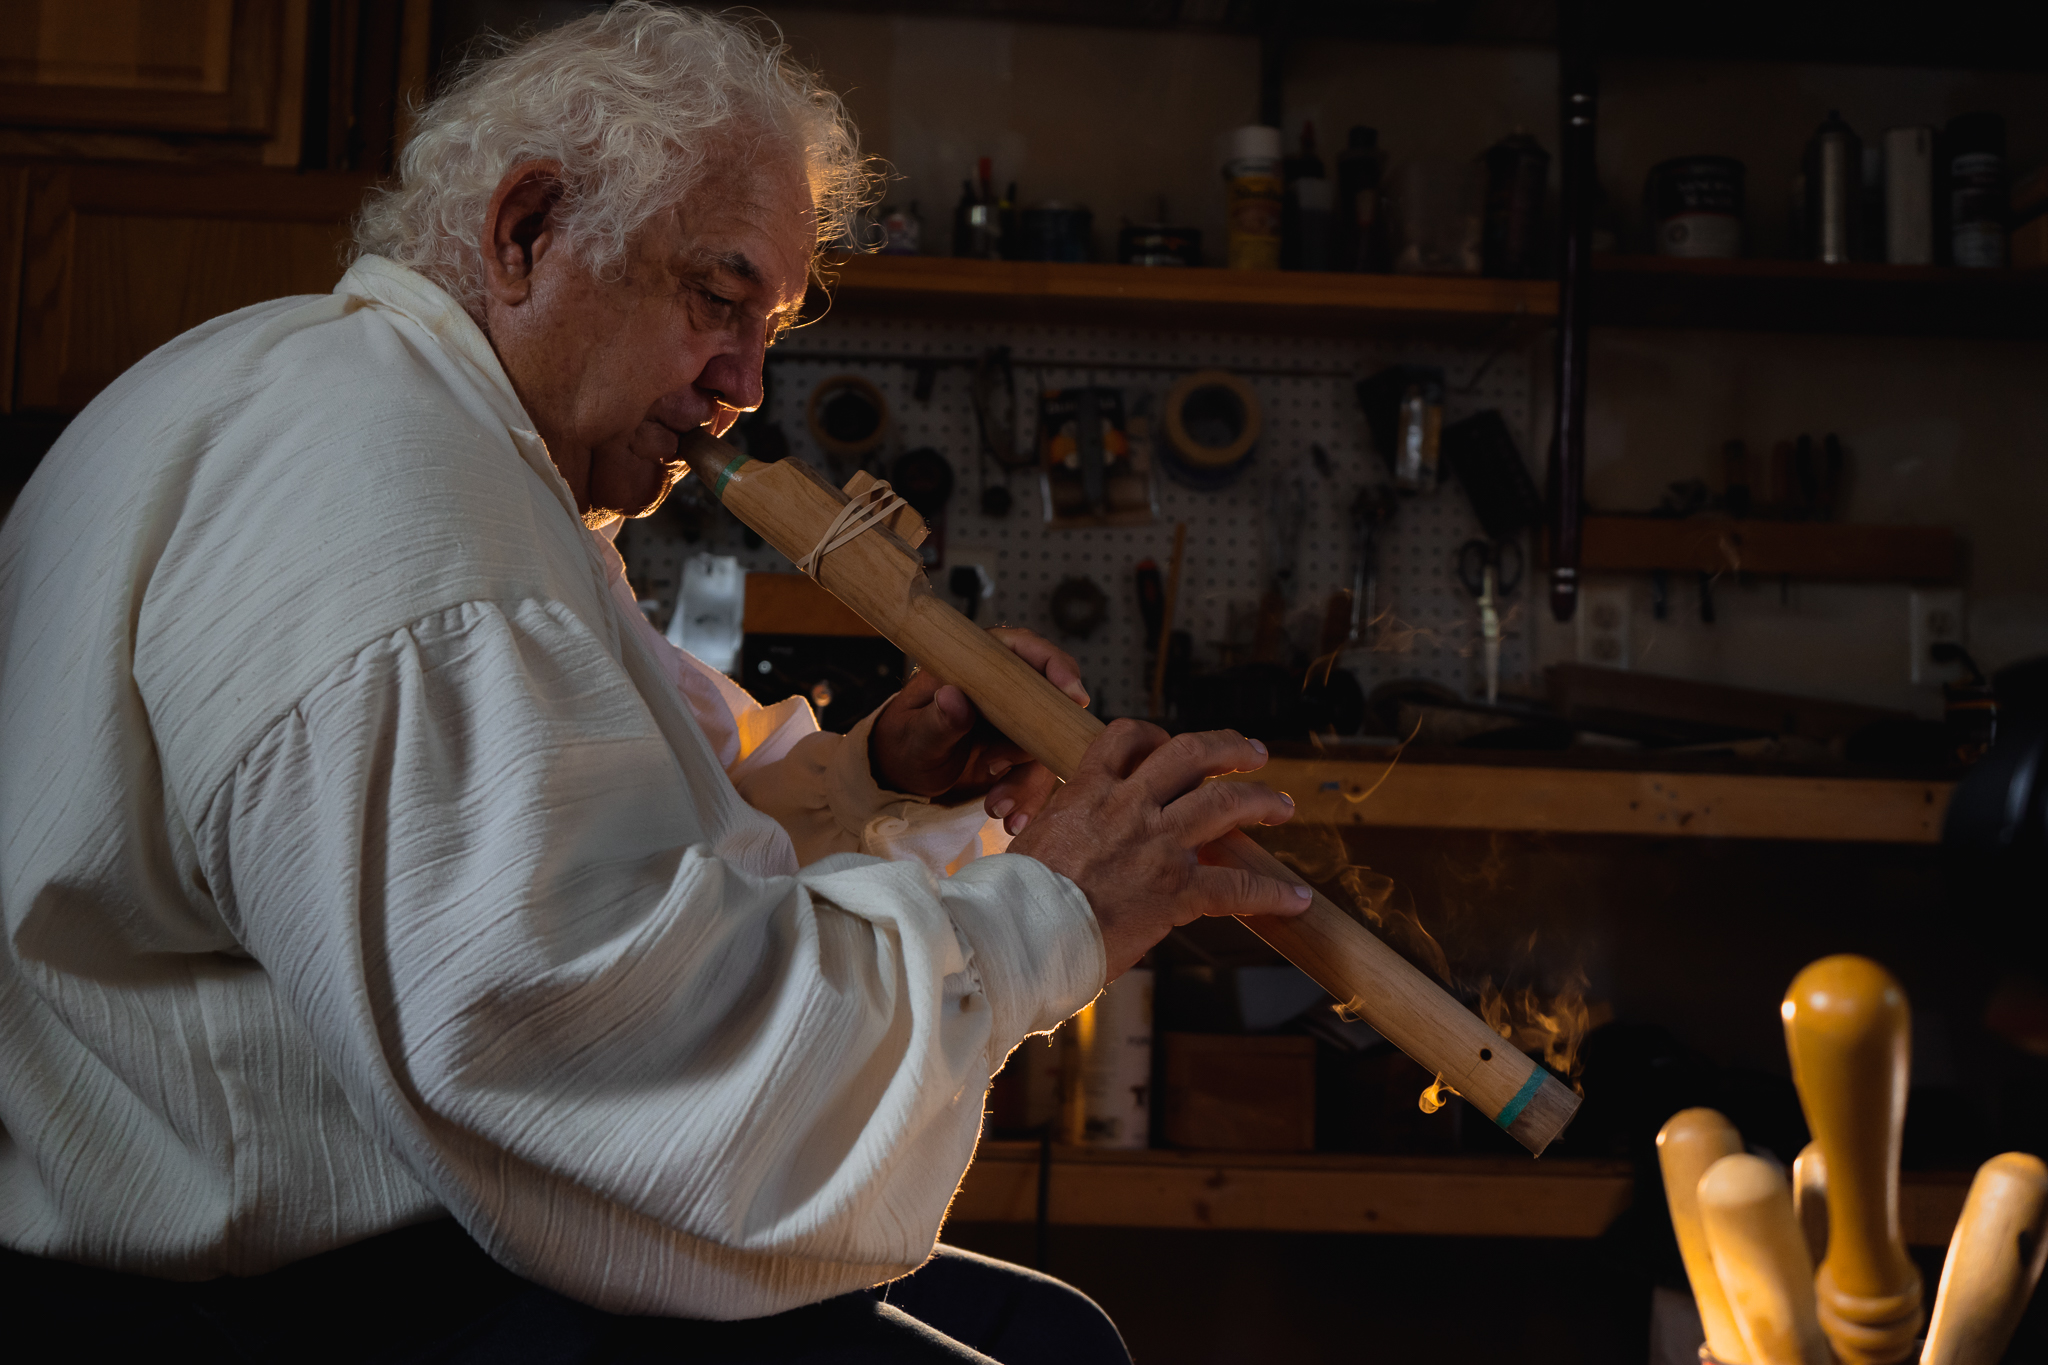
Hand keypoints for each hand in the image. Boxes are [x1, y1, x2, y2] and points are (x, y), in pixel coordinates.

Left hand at [868, 627, 1086, 816]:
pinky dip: (1028, 798)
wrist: (901, 777)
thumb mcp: (912, 735)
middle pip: (1048, 700)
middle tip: (1003, 767)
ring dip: (1028, 781)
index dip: (1055, 665)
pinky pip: (1038, 774)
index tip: (1072, 693)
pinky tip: (1011, 818)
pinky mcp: (1020, 754)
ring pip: (1046, 744)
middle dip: (1040, 740)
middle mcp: (1003, 689)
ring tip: (996, 806)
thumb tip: (954, 697)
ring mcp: (1015, 723)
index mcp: (976, 665)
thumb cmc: (902, 743)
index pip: (1024, 649)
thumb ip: (935, 720)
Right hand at [1008, 720, 1309, 977]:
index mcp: (1087, 792)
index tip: (1167, 745)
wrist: (1020, 935)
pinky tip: (1294, 898)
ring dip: (1263, 800)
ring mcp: (1157, 844)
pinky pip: (1238, 885)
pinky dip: (1271, 892)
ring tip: (1283, 805)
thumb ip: (1059, 834)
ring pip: (1225, 803)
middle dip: (1229, 748)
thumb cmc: (1013, 901)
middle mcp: (1128, 807)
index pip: (1126, 738)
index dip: (1153, 736)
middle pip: (1191, 754)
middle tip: (1253, 753)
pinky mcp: (1176, 889)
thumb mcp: (1028, 844)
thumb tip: (1059, 847)